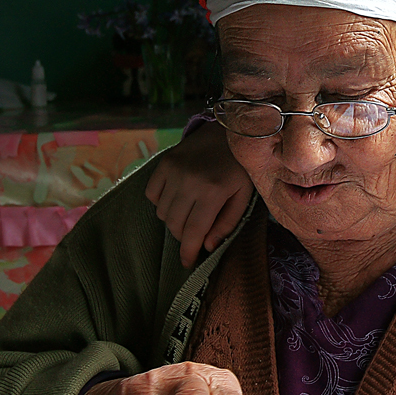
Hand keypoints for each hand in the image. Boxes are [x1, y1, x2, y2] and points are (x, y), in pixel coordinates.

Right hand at [145, 123, 254, 266]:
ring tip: (189, 212)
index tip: (187, 264)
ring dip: (174, 220)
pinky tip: (177, 198)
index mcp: (213, 192)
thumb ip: (227, 223)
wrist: (229, 130)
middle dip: (184, 236)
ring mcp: (174, 171)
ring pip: (162, 213)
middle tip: (195, 233)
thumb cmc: (241, 168)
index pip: (193, 231)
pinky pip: (152, 194)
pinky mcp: (164, 162)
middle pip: (175, 225)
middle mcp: (190, 181)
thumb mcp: (244, 197)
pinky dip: (161, 202)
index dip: (188, 252)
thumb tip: (207, 246)